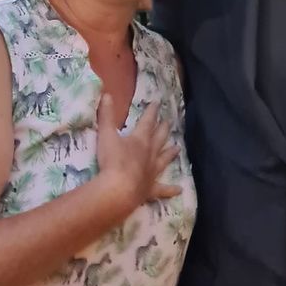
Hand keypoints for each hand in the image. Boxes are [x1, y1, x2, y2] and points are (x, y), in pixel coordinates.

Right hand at [96, 97, 179, 216]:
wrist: (119, 189)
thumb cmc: (113, 161)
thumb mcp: (106, 135)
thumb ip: (106, 115)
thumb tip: (106, 94)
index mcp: (139, 140)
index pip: (147, 122)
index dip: (151, 112)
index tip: (157, 103)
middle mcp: (150, 154)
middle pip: (159, 138)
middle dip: (163, 129)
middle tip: (169, 122)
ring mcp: (152, 172)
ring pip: (164, 160)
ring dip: (170, 153)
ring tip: (178, 148)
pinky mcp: (150, 188)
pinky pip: (163, 189)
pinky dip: (171, 190)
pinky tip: (179, 190)